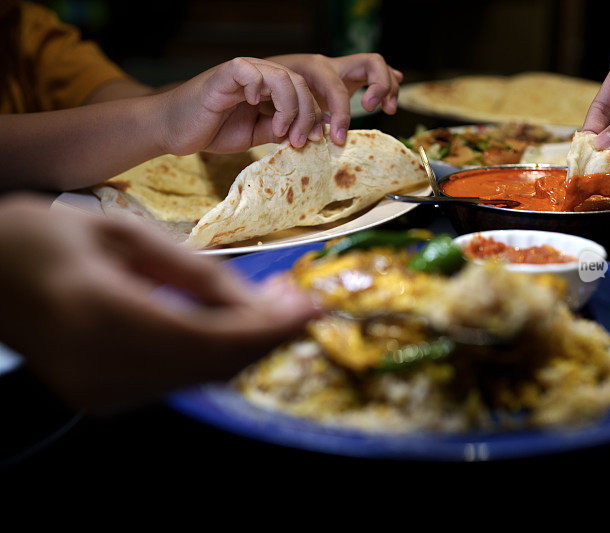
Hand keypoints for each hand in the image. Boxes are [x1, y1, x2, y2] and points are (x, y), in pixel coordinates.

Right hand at [0, 195, 319, 409]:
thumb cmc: (40, 237)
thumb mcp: (122, 235)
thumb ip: (195, 273)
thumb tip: (262, 302)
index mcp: (101, 315)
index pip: (213, 339)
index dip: (272, 327)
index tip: (314, 306)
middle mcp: (100, 367)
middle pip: (215, 366)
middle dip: (269, 336)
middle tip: (302, 303)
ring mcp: (98, 391)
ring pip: (201, 378)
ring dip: (247, 346)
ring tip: (276, 307)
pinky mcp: (100, 396)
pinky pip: (178, 379)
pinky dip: (215, 354)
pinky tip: (233, 325)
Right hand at [156, 57, 325, 154]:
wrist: (175, 131)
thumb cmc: (212, 130)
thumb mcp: (254, 135)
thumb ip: (278, 131)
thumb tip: (308, 134)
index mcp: (268, 88)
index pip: (303, 93)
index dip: (313, 116)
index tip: (315, 141)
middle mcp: (259, 76)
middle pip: (298, 83)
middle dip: (306, 114)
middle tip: (301, 141)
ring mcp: (242, 73)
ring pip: (281, 76)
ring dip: (289, 106)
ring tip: (280, 130)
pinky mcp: (222, 75)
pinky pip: (247, 70)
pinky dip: (256, 85)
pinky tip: (252, 104)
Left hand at [268, 53, 402, 144]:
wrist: (261, 82)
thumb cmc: (266, 94)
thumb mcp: (272, 104)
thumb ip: (289, 120)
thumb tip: (308, 138)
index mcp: (314, 68)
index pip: (336, 88)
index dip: (341, 115)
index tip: (339, 139)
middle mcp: (332, 65)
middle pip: (371, 63)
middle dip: (380, 86)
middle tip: (372, 109)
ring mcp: (342, 70)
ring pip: (377, 67)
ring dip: (388, 86)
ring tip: (389, 110)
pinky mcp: (348, 79)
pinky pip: (374, 75)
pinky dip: (388, 83)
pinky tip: (392, 95)